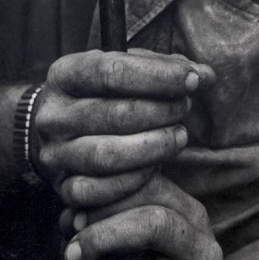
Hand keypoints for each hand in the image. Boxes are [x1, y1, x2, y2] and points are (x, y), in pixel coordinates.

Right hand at [33, 49, 214, 208]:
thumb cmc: (102, 95)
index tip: (193, 78)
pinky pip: (100, 191)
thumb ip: (163, 68)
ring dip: (154, 146)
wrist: (59, 132)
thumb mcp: (123, 70)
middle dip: (162, 111)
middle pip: (115, 114)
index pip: (112, 71)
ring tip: (180, 136)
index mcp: (64, 75)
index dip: (159, 75)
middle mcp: (53, 114)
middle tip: (185, 107)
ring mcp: (54, 153)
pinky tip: (156, 167)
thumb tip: (205, 75)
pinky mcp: (62, 187)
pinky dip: (134, 181)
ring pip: (107, 156)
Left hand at [61, 173, 258, 259]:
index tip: (72, 217)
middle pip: (151, 224)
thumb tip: (70, 217)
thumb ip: (119, 217)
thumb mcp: (157, 237)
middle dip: (100, 236)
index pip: (150, 188)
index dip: (105, 198)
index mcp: (193, 215)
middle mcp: (204, 248)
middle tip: (69, 256)